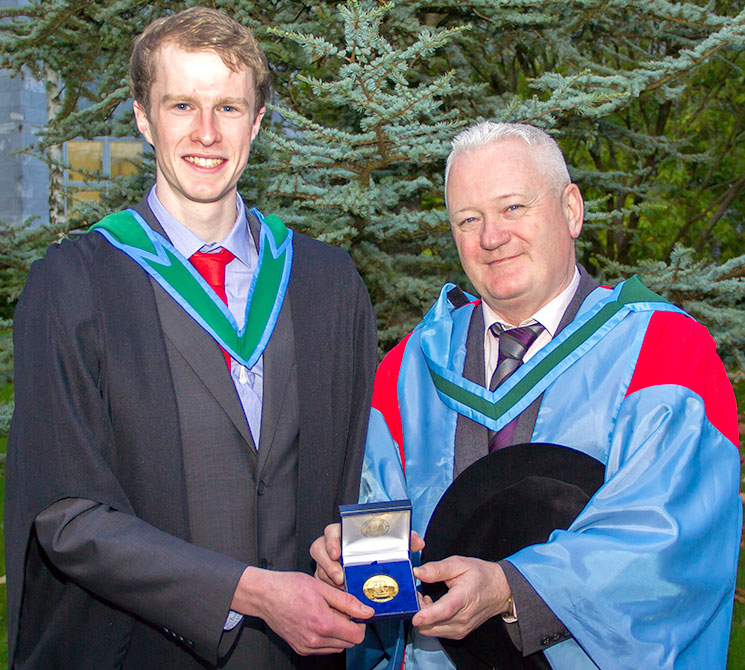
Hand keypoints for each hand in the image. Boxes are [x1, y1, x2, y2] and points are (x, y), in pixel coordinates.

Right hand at [231, 567, 373, 654]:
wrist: (266, 595)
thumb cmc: (290, 587)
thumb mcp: (322, 588)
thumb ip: (347, 601)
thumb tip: (366, 611)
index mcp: (323, 623)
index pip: (356, 636)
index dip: (361, 624)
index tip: (357, 614)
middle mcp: (315, 640)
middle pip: (348, 643)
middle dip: (350, 628)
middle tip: (342, 610)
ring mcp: (307, 646)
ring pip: (337, 647)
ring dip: (339, 634)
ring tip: (329, 614)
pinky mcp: (300, 649)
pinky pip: (323, 649)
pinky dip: (327, 638)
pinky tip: (319, 621)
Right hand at [311, 522, 424, 588]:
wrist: (373, 569)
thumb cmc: (379, 550)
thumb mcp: (392, 543)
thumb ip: (405, 539)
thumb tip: (418, 542)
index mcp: (344, 535)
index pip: (331, 531)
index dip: (331, 541)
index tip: (337, 552)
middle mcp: (331, 548)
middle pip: (318, 550)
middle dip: (327, 564)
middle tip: (339, 577)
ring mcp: (326, 565)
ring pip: (321, 571)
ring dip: (329, 581)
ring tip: (343, 590)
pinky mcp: (326, 580)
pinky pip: (323, 588)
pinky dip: (331, 595)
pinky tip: (341, 603)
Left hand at [412, 556, 510, 639]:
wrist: (500, 589)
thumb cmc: (480, 575)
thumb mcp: (459, 564)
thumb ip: (437, 569)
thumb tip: (418, 572)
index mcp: (463, 598)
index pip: (444, 611)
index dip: (428, 615)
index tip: (415, 617)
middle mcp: (462, 619)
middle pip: (432, 624)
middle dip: (419, 611)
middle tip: (419, 594)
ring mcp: (461, 629)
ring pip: (432, 630)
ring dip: (424, 617)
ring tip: (428, 599)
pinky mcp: (459, 633)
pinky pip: (437, 632)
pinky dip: (430, 622)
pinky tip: (434, 607)